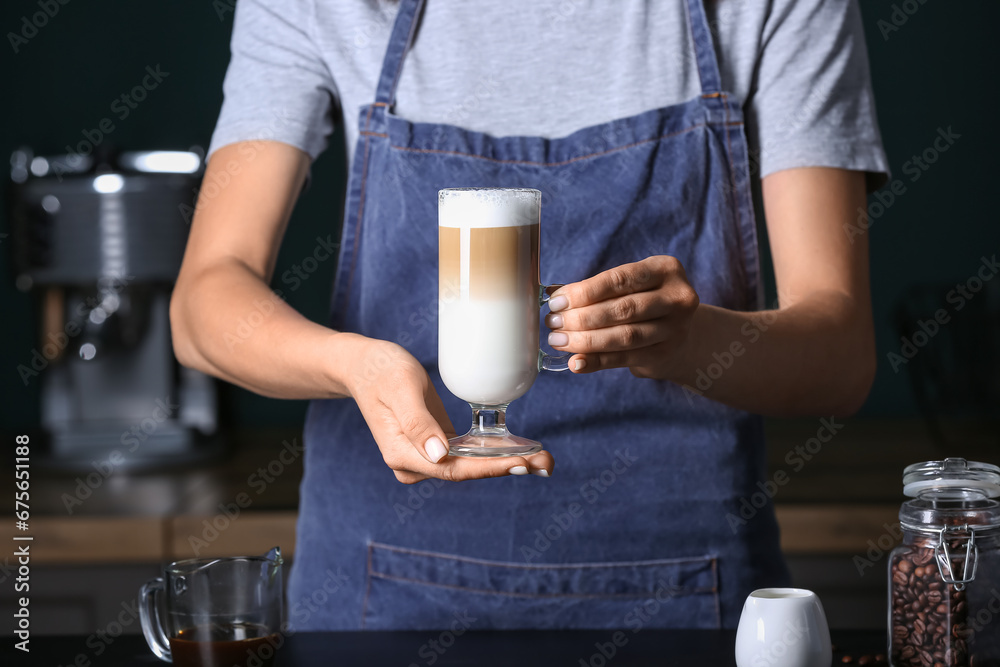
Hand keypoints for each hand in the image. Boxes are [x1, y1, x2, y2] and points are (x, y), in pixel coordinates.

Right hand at [342, 335, 553, 482]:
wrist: (365, 367)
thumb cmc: (381, 371)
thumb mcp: (400, 388)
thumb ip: (417, 423)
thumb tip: (438, 455)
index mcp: (402, 454)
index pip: (453, 469)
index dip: (489, 468)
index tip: (521, 464)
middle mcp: (413, 463)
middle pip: (466, 473)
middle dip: (507, 468)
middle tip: (547, 463)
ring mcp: (424, 458)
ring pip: (470, 467)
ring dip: (506, 464)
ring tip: (543, 460)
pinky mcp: (434, 448)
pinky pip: (467, 456)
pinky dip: (494, 455)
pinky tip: (520, 451)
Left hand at [544, 256, 699, 378]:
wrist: (676, 329)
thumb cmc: (642, 299)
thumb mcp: (628, 285)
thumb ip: (594, 289)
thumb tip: (552, 295)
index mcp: (665, 269)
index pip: (619, 280)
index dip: (585, 292)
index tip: (556, 301)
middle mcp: (677, 298)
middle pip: (623, 309)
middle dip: (582, 318)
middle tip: (553, 322)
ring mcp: (675, 329)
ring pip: (624, 336)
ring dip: (585, 340)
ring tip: (559, 340)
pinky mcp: (665, 354)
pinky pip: (624, 359)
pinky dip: (597, 361)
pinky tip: (576, 362)